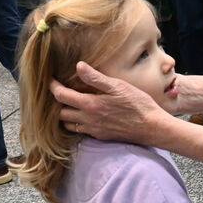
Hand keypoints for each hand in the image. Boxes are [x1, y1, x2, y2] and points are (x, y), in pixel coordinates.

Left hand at [52, 61, 168, 142]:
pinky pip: (80, 131)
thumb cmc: (138, 104)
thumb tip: (78, 66)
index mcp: (90, 104)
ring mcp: (94, 130)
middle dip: (56, 103)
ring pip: (68, 125)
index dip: (52, 86)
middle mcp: (88, 119)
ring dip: (64, 115)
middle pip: (60, 113)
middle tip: (59, 92)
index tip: (50, 79)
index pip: (61, 95)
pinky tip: (84, 115)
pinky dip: (76, 123)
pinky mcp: (101, 136)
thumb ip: (96, 78)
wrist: (152, 127)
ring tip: (69, 104)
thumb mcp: (118, 86)